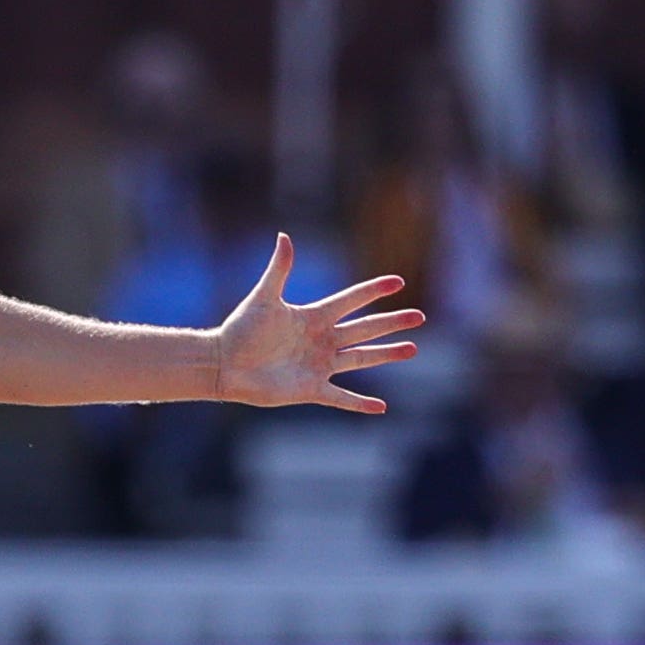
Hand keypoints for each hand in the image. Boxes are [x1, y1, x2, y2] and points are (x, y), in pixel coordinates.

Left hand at [214, 236, 422, 413]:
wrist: (225, 364)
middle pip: (365, 328)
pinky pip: (341, 397)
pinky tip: (381, 407)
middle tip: (418, 317)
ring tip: (412, 348)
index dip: (373, 291)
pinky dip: (360, 403)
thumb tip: (285, 237)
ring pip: (362, 358)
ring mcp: (319, 365)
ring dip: (387, 354)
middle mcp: (322, 340)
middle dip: (392, 323)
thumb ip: (280, 270)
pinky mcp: (311, 389)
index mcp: (313, 316)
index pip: (351, 300)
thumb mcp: (264, 297)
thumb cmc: (241, 329)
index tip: (397, 281)